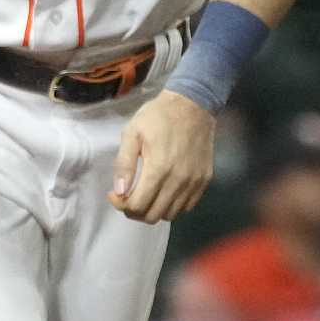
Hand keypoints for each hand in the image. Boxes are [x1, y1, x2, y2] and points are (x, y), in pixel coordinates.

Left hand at [110, 91, 215, 224]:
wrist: (193, 104)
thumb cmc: (158, 117)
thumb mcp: (132, 134)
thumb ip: (124, 164)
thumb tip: (119, 192)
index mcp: (159, 169)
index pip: (137, 206)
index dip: (121, 205)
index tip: (114, 194)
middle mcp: (179, 181)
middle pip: (152, 216)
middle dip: (134, 211)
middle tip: (127, 197)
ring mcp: (194, 182)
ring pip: (170, 214)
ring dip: (153, 210)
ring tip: (145, 194)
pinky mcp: (205, 180)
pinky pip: (186, 206)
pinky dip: (172, 205)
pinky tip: (163, 191)